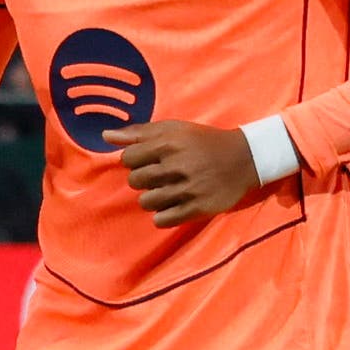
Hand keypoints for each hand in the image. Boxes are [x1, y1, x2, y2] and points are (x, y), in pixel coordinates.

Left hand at [106, 121, 261, 227]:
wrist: (244, 158)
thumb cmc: (203, 141)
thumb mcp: (173, 129)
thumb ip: (138, 133)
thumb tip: (105, 136)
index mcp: (168, 144)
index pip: (128, 159)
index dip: (135, 160)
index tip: (150, 159)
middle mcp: (176, 167)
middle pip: (135, 181)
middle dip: (144, 179)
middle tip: (162, 175)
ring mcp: (187, 190)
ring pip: (146, 202)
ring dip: (153, 197)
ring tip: (169, 190)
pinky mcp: (196, 209)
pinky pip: (162, 220)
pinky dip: (164, 215)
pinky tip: (174, 204)